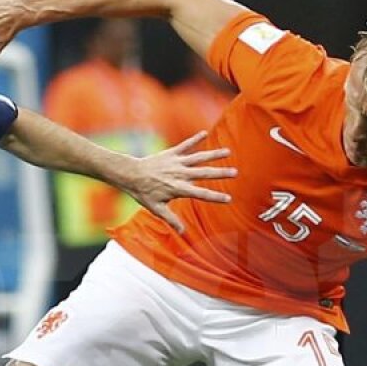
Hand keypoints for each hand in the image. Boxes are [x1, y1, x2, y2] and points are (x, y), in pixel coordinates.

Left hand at [119, 132, 235, 232]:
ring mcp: (176, 162)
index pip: (201, 194)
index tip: (229, 198)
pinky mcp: (171, 153)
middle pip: (204, 173)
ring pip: (199, 157)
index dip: (216, 197)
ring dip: (214, 154)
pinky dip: (195, 139)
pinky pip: (185, 145)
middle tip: (235, 172)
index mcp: (179, 189)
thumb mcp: (157, 209)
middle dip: (221, 173)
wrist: (131, 174)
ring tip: (228, 151)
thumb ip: (171, 219)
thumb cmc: (144, 193)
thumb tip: (182, 232)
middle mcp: (180, 174)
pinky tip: (205, 133)